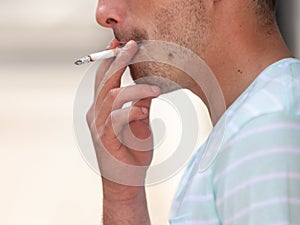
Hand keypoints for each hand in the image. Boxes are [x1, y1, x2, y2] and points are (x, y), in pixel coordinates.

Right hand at [86, 40, 160, 198]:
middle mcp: (96, 113)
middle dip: (118, 61)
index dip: (111, 60)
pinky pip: (115, 119)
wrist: (126, 183)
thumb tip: (150, 87)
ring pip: (112, 97)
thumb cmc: (132, 153)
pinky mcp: (104, 139)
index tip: (120, 43)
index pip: (104, 78)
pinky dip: (131, 112)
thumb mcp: (140, 124)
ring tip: (155, 90)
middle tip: (132, 45)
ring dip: (135, 89)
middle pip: (105, 81)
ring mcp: (98, 126)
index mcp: (102, 108)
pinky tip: (143, 112)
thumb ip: (141, 105)